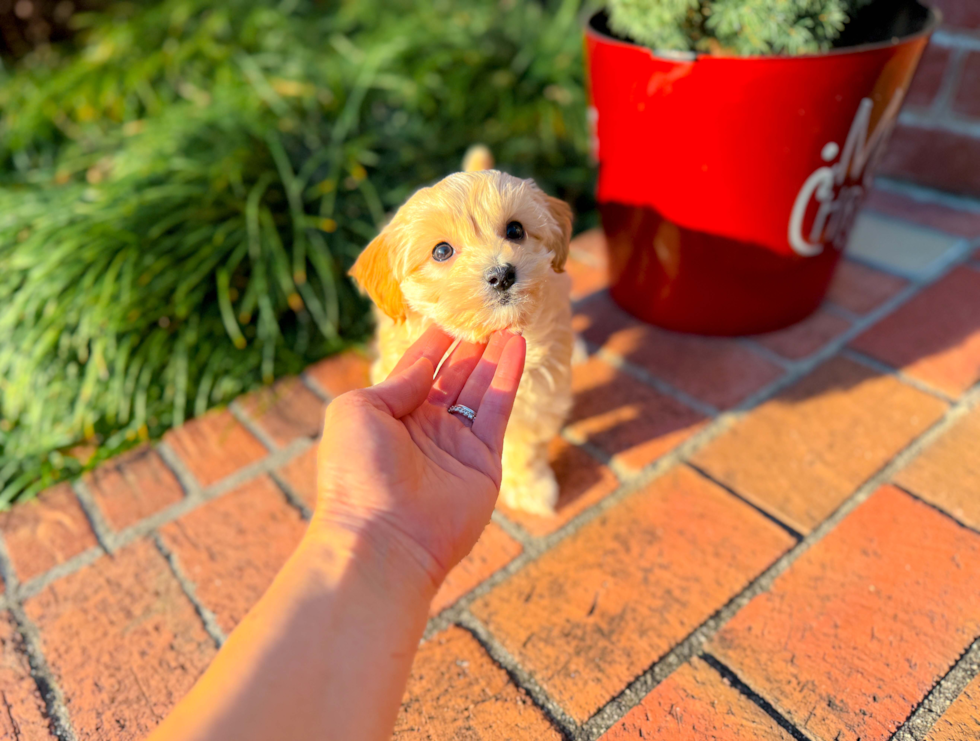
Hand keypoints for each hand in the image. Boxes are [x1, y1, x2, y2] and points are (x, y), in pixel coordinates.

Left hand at [312, 326, 525, 591]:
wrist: (382, 539)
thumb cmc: (356, 474)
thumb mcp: (357, 411)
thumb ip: (395, 382)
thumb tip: (425, 364)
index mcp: (388, 416)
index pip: (417, 369)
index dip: (434, 340)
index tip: (451, 308)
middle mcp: (423, 428)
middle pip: (453, 376)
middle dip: (469, 344)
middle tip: (487, 309)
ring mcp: (455, 445)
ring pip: (479, 388)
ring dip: (493, 354)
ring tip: (507, 320)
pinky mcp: (484, 461)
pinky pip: (498, 410)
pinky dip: (508, 377)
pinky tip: (516, 346)